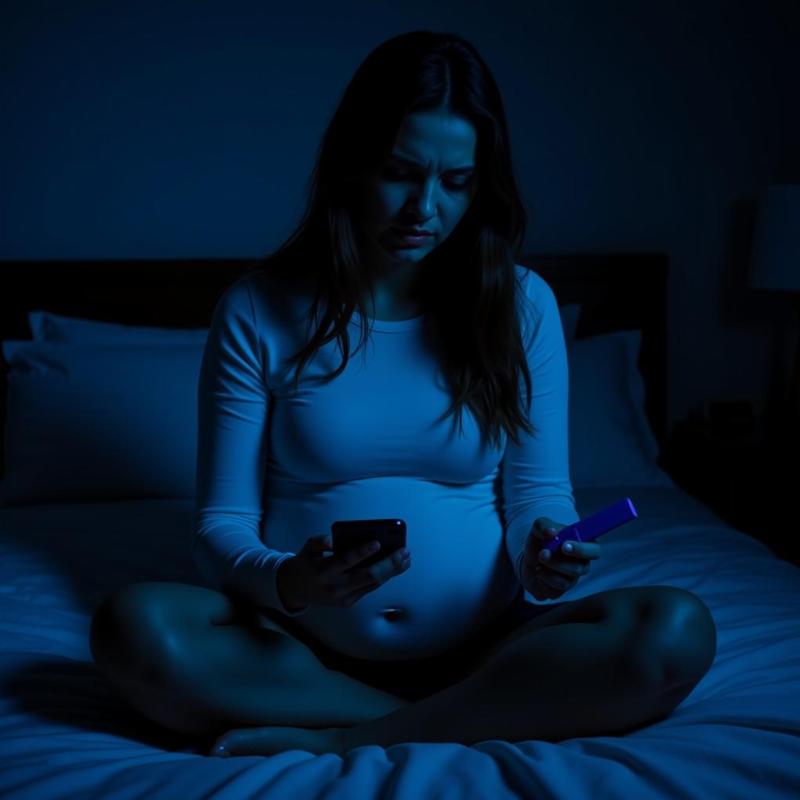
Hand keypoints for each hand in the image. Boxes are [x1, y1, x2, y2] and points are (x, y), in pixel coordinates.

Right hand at [277, 533, 410, 609]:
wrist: (294, 590)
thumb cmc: (305, 563)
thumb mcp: (307, 548)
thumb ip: (320, 542)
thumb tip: (333, 541)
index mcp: (323, 571)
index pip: (345, 561)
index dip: (362, 552)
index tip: (376, 542)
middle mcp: (335, 587)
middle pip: (367, 576)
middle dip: (388, 564)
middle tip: (404, 552)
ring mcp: (343, 597)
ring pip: (373, 584)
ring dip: (392, 571)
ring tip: (406, 558)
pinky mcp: (349, 602)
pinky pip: (369, 587)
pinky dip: (384, 576)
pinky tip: (396, 567)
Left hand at [520, 517, 601, 600]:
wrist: (526, 558)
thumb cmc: (541, 541)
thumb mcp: (540, 527)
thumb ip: (545, 526)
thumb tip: (551, 532)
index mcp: (583, 546)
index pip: (594, 550)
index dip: (582, 550)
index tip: (564, 546)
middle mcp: (581, 564)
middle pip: (582, 569)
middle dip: (560, 561)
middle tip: (544, 553)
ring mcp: (571, 579)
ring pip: (568, 581)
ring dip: (550, 570)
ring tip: (539, 560)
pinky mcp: (559, 591)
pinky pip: (555, 590)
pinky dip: (544, 579)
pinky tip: (538, 570)